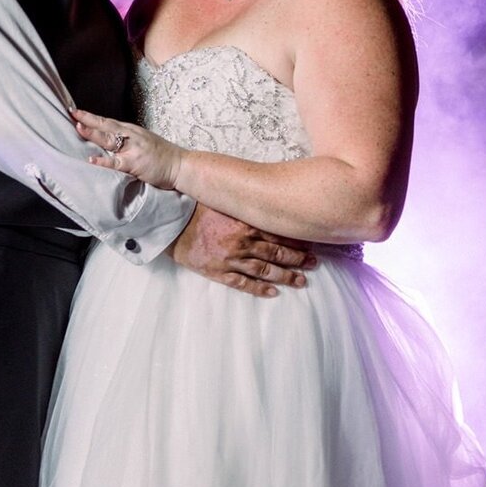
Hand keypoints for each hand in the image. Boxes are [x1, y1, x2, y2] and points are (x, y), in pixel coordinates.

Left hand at [72, 109, 182, 189]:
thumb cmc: (161, 155)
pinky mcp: (135, 163)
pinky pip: (117, 162)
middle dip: (88, 119)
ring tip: (79, 128)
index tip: (76, 111)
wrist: (180, 165)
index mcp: (132, 131)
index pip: (108, 121)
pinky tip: (92, 159)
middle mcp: (131, 136)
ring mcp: (133, 148)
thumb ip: (127, 140)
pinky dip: (103, 160)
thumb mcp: (143, 141)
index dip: (92, 117)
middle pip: (106, 125)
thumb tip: (109, 140)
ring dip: (94, 133)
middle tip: (72, 113)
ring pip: (110, 139)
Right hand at [168, 204, 317, 298]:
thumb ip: (241, 200)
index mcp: (244, 222)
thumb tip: (261, 193)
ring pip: (265, 270)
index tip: (312, 242)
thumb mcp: (221, 198)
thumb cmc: (194, 206)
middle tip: (315, 263)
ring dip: (286, 276)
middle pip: (276, 252)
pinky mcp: (219, 272)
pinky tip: (273, 293)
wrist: (170, 223)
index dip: (296, 238)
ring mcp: (231, 259)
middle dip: (298, 258)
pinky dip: (259, 289)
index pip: (277, 232)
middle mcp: (242, 242)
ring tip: (302, 280)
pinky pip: (243, 284)